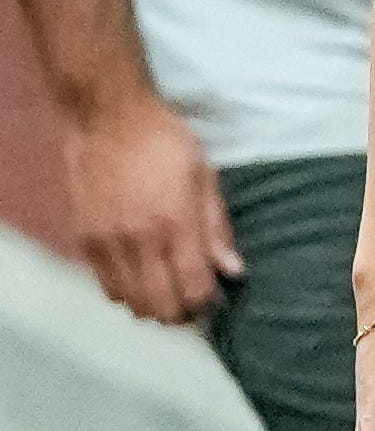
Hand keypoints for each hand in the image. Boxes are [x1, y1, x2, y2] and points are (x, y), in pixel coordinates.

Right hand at [62, 90, 242, 323]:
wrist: (108, 119)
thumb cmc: (164, 141)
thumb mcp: (204, 175)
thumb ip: (216, 227)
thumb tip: (233, 270)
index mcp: (175, 222)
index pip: (193, 290)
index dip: (207, 301)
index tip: (215, 293)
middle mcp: (139, 241)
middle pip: (161, 308)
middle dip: (183, 312)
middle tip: (193, 296)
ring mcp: (107, 244)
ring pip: (132, 305)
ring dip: (153, 305)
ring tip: (168, 287)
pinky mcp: (85, 242)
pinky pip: (107, 289)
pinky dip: (127, 293)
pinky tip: (141, 275)